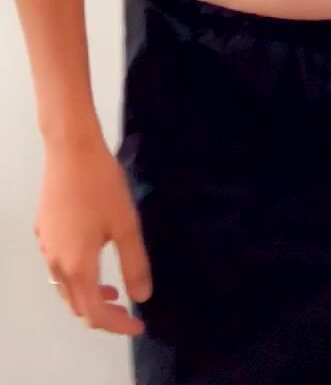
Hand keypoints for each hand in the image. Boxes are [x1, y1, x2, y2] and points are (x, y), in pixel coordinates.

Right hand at [34, 138, 152, 335]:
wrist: (71, 150)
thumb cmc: (102, 186)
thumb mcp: (126, 226)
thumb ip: (134, 264)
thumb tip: (142, 297)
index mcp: (77, 266)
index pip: (95, 314)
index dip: (118, 326)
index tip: (139, 325)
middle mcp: (56, 263)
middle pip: (76, 305)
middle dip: (102, 315)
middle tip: (127, 310)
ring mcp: (45, 246)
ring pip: (64, 287)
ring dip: (87, 295)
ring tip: (111, 288)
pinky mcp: (42, 230)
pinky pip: (57, 266)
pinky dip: (75, 275)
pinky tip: (92, 256)